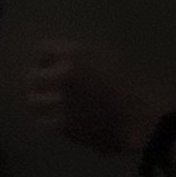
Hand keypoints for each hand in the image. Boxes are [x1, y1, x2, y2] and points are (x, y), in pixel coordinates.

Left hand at [28, 39, 161, 155]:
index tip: (49, 67)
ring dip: (38, 102)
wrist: (142, 119)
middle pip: (33, 76)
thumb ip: (83, 58)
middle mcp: (63, 75)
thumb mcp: (108, 59)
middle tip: (44, 89)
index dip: (45, 60)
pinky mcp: (63, 126)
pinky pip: (43, 122)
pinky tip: (56, 121)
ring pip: (33, 101)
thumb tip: (62, 60)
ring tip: (46, 105)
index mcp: (76, 54)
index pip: (43, 50)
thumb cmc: (132, 87)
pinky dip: (47, 120)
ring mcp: (60, 101)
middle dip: (38, 82)